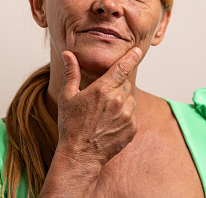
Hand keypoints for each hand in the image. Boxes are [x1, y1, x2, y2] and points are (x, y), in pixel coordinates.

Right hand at [56, 47, 142, 166]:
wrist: (80, 155)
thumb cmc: (71, 125)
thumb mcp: (67, 97)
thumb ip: (72, 73)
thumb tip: (68, 54)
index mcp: (103, 89)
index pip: (122, 67)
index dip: (131, 57)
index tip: (137, 50)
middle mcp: (118, 100)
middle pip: (125, 84)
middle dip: (117, 87)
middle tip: (102, 100)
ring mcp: (127, 115)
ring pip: (130, 100)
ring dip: (122, 102)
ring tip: (104, 114)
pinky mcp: (132, 128)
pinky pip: (132, 115)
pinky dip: (124, 117)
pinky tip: (110, 124)